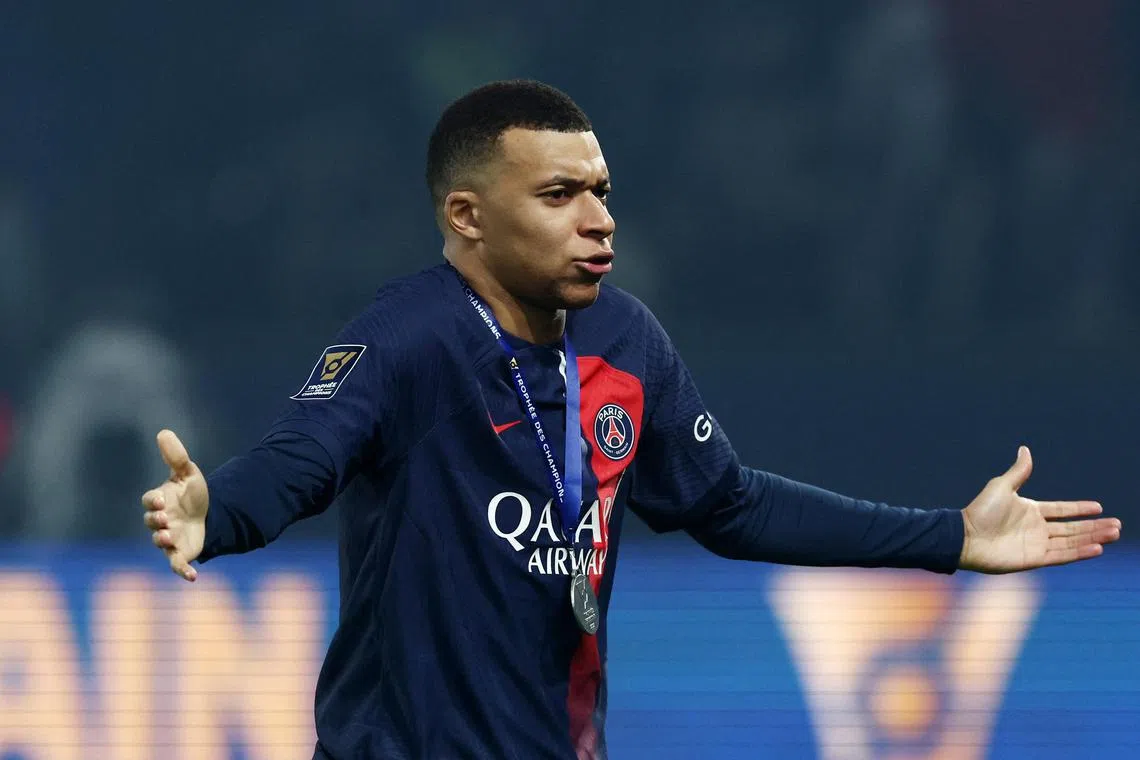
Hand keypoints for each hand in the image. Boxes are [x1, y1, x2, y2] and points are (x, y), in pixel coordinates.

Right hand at [141, 429, 207, 580]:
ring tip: (169, 537)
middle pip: (151, 522)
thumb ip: (176, 456)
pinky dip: (182, 571)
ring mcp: (168, 539)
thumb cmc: (191, 494)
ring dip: (163, 541)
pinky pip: (177, 565)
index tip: (161, 499)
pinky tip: (193, 577)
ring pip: (160, 542)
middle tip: (165, 519)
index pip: (149, 501)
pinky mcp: (180, 554)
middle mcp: (160, 522)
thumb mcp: (187, 473)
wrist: (207, 515)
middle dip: (156, 521)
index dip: (153, 501)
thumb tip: (164, 432)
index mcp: (159, 502)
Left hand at [959, 446, 1120, 572]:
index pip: (1062, 510)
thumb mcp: (1002, 486)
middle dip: (1094, 526)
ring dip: (1093, 538)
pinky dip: (1080, 552)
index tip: (1099, 507)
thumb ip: (1018, 471)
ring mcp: (1037, 544)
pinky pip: (1062, 555)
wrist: (966, 537)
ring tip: (1113, 534)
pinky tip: (1097, 548)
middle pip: (1072, 528)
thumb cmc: (980, 511)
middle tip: (1117, 525)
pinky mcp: (1035, 559)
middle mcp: (1037, 528)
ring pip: (1072, 541)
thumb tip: (1025, 449)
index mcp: (1031, 511)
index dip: (1079, 509)